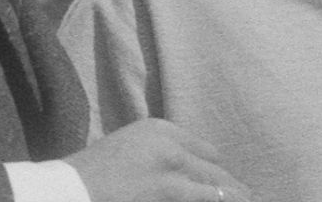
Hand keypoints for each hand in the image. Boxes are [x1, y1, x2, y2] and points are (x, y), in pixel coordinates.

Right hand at [64, 118, 250, 201]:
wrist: (72, 189)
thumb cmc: (95, 173)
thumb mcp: (129, 150)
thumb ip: (160, 154)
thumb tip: (193, 174)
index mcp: (158, 128)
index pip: (207, 152)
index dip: (218, 171)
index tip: (228, 185)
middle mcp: (170, 143)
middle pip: (216, 170)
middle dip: (233, 189)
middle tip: (248, 197)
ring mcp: (172, 168)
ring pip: (217, 188)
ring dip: (232, 197)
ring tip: (247, 200)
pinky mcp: (170, 190)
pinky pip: (206, 198)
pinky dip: (216, 199)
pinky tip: (230, 201)